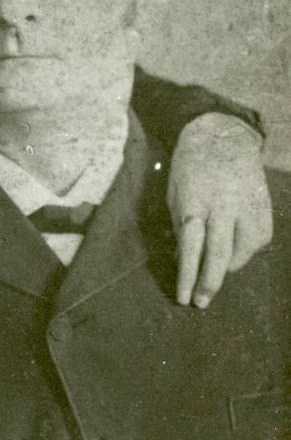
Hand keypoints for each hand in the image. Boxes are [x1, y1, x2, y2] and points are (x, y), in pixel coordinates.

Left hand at [169, 113, 271, 307]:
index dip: (188, 275)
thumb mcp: (174, 193)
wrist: (223, 136)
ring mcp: (247, 204)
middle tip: (201, 303)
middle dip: (210, 282)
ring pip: (244, 249)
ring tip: (215, 271)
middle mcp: (223, 204)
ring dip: (229, 265)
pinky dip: (247, 249)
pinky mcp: (264, 205)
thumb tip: (184, 261)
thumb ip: (180, 226)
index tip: (183, 298)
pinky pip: (259, 238)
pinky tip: (236, 250)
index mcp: (195, 201)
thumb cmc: (190, 167)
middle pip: (219, 252)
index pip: (191, 246)